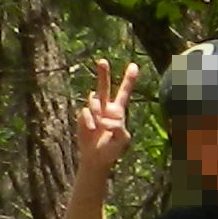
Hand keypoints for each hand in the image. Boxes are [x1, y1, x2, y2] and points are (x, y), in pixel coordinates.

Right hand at [73, 58, 137, 174]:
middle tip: (102, 60)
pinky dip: (89, 120)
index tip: (134, 65)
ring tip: (99, 125)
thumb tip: (106, 119)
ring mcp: (93, 111)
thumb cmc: (113, 149)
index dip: (129, 79)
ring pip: (93, 98)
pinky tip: (92, 129)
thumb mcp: (122, 140)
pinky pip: (85, 112)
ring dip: (97, 110)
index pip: (124, 92)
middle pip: (104, 87)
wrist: (96, 158)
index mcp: (118, 111)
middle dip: (103, 73)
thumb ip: (119, 128)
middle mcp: (105, 107)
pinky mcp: (83, 116)